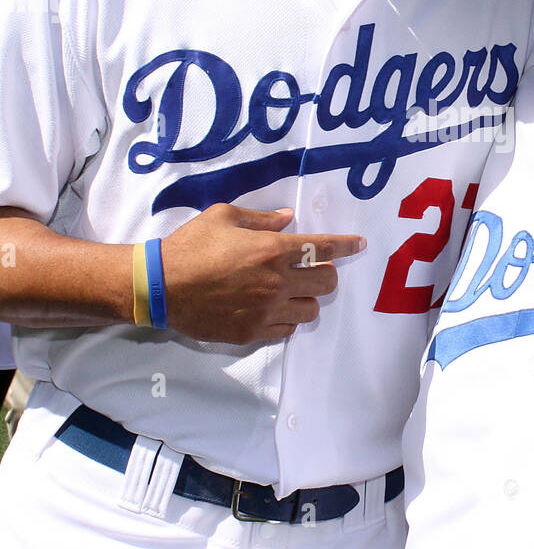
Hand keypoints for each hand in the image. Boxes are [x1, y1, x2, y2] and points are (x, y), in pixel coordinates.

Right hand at [159, 203, 364, 345]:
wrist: (159, 285)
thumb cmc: (191, 245)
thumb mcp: (223, 216)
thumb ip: (261, 219)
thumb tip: (286, 218)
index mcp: (272, 250)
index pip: (323, 248)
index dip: (346, 245)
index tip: (359, 245)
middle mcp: (276, 282)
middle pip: (327, 283)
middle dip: (326, 273)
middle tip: (313, 269)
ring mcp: (265, 311)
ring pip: (311, 311)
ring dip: (308, 298)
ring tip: (293, 291)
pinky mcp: (252, 332)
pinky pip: (287, 329)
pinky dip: (289, 318)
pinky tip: (276, 309)